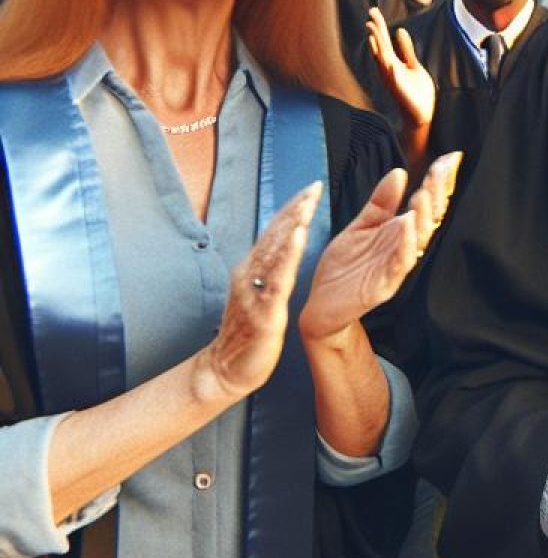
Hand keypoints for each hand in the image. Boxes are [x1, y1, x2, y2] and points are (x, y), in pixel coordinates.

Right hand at [202, 183, 321, 400]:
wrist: (225, 369)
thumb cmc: (246, 330)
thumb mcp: (259, 291)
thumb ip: (268, 267)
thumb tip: (284, 241)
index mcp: (251, 268)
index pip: (273, 231)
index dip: (291, 208)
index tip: (310, 187)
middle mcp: (249, 274)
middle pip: (273, 236)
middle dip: (294, 210)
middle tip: (313, 187)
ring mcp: (254, 293)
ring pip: (273, 254)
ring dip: (290, 228)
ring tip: (307, 207)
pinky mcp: (262, 313)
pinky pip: (276, 282)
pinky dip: (287, 259)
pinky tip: (298, 242)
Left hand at [298, 152, 461, 342]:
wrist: (320, 305)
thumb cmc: (343, 267)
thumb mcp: (360, 226)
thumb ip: (380, 202)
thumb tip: (399, 172)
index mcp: (400, 232)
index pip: (427, 203)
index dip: (439, 182)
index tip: (449, 158)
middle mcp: (404, 248)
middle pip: (430, 218)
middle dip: (437, 193)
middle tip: (442, 170)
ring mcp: (396, 267)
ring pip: (419, 239)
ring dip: (424, 216)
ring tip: (425, 193)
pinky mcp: (384, 285)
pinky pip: (400, 263)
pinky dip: (406, 243)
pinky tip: (408, 224)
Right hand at [366, 9, 435, 131]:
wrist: (421, 113)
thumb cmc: (416, 90)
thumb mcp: (413, 65)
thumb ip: (406, 50)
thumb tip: (399, 30)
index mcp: (393, 63)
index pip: (384, 42)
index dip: (379, 27)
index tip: (373, 12)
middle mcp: (389, 70)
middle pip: (381, 47)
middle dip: (376, 30)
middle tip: (371, 13)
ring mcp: (393, 80)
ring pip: (384, 61)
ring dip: (378, 46)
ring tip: (373, 31)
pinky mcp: (401, 91)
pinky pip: (395, 81)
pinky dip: (393, 72)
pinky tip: (391, 64)